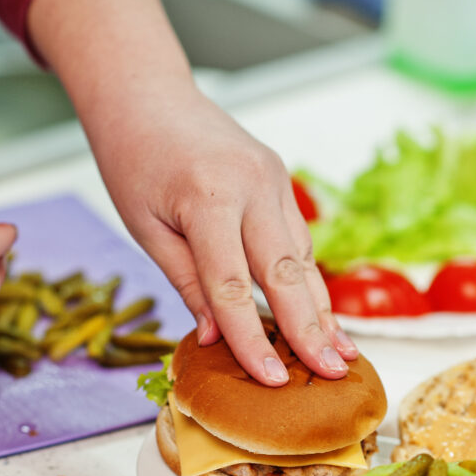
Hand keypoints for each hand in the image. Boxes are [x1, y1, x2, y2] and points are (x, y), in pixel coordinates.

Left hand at [100, 91, 358, 384]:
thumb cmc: (134, 160)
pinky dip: (309, 279)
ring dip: (321, 309)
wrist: (148, 95)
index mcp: (208, 197)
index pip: (234, 286)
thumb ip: (187, 281)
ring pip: (302, 256)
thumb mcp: (146, 228)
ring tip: (340, 354)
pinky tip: (321, 315)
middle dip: (311, 330)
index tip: (271, 380)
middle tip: (332, 375)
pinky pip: (297, 237)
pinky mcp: (279, 178)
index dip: (253, 339)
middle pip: (286, 273)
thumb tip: (215, 336)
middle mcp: (251, 185)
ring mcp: (272, 179)